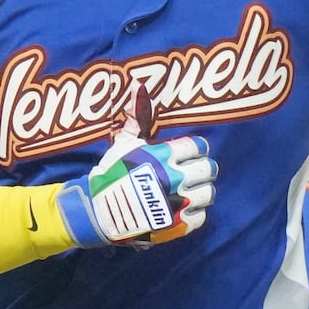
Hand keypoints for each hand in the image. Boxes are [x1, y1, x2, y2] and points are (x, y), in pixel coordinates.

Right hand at [57, 84, 217, 247]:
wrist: (100, 213)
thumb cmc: (112, 174)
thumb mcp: (124, 142)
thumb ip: (137, 116)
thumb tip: (138, 83)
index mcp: (165, 155)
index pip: (199, 146)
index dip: (195, 149)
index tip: (189, 153)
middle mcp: (176, 177)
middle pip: (209, 169)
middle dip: (202, 169)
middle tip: (192, 172)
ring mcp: (179, 202)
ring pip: (208, 192)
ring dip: (201, 191)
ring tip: (189, 191)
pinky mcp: (179, 225)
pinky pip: (201, 217)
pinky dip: (195, 214)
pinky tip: (182, 209)